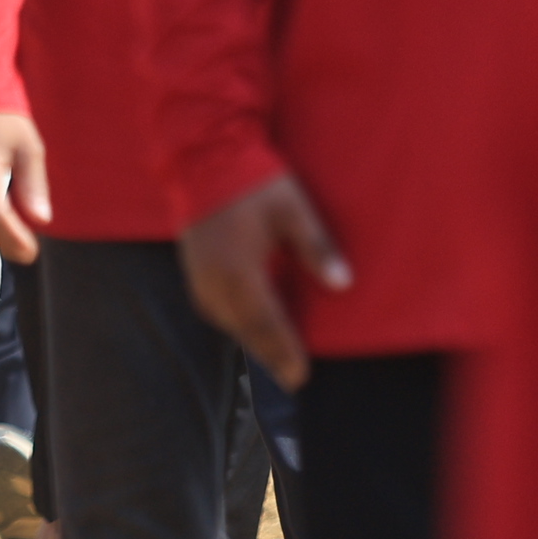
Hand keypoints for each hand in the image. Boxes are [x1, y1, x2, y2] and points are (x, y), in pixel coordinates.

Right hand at [178, 172, 352, 389]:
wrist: (203, 159)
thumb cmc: (253, 182)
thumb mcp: (293, 210)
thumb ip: (316, 248)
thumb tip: (343, 283)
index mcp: (239, 270)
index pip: (267, 322)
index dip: (285, 351)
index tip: (300, 375)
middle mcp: (215, 282)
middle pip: (246, 330)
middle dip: (270, 355)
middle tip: (293, 379)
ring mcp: (200, 278)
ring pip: (229, 323)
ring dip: (253, 341)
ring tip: (276, 358)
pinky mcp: (194, 272)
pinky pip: (217, 310)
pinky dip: (237, 324)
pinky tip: (252, 326)